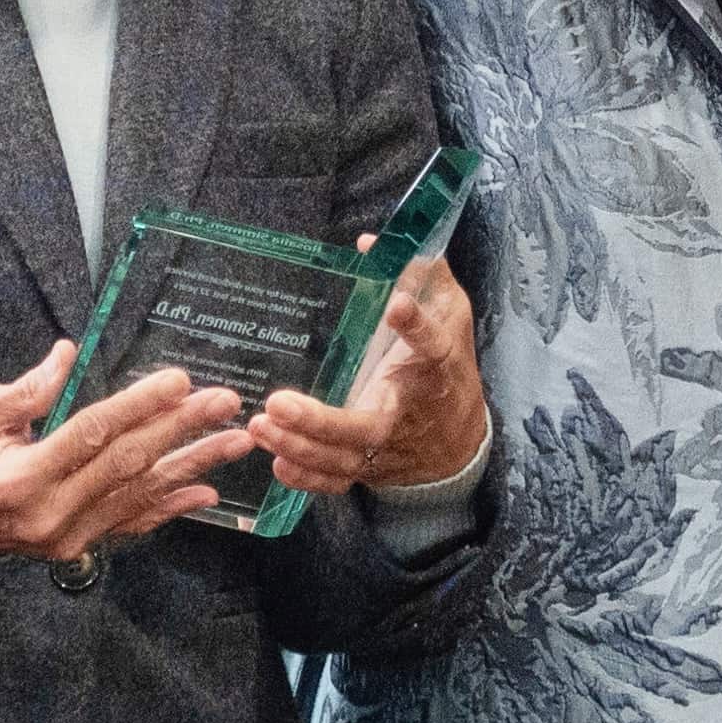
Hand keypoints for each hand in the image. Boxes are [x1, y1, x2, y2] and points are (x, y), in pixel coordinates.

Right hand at [0, 340, 252, 561]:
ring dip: (194, 465)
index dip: (138, 406)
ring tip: (237, 440)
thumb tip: (68, 355)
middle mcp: (50, 513)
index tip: (179, 380)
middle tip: (225, 401)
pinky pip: (135, 523)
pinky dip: (172, 505)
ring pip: (141, 493)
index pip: (92, 434)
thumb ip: (23, 390)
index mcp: (21, 477)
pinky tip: (208, 490)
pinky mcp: (81, 545)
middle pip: (127, 463)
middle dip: (181, 428)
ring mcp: (69, 536)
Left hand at [249, 247, 487, 495]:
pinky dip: (307, 478)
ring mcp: (387, 448)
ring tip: (261, 423)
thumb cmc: (448, 370)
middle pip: (368, 426)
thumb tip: (370, 241)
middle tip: (278, 402)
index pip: (432, 346)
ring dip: (300, 446)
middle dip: (322, 421)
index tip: (395, 306)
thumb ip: (421, 277)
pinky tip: (276, 461)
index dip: (417, 327)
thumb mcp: (450, 316)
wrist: (460, 442)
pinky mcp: (369, 470)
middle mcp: (409, 414)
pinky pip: (336, 481)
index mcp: (436, 369)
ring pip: (343, 458)